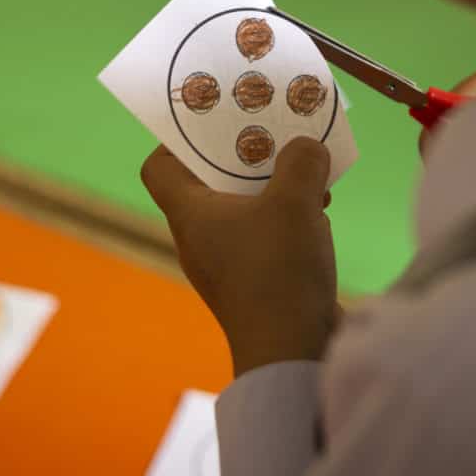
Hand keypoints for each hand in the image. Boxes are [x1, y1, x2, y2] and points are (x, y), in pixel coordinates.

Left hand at [142, 137, 338, 376]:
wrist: (292, 352)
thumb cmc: (278, 270)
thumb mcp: (295, 201)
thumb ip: (301, 161)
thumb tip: (306, 148)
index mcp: (190, 214)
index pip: (158, 167)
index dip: (178, 140)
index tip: (215, 123)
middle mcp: (198, 239)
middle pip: (208, 183)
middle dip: (243, 157)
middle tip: (274, 136)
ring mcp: (225, 264)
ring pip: (241, 209)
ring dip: (271, 188)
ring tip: (305, 174)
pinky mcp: (253, 284)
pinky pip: (262, 237)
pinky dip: (284, 220)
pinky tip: (318, 214)